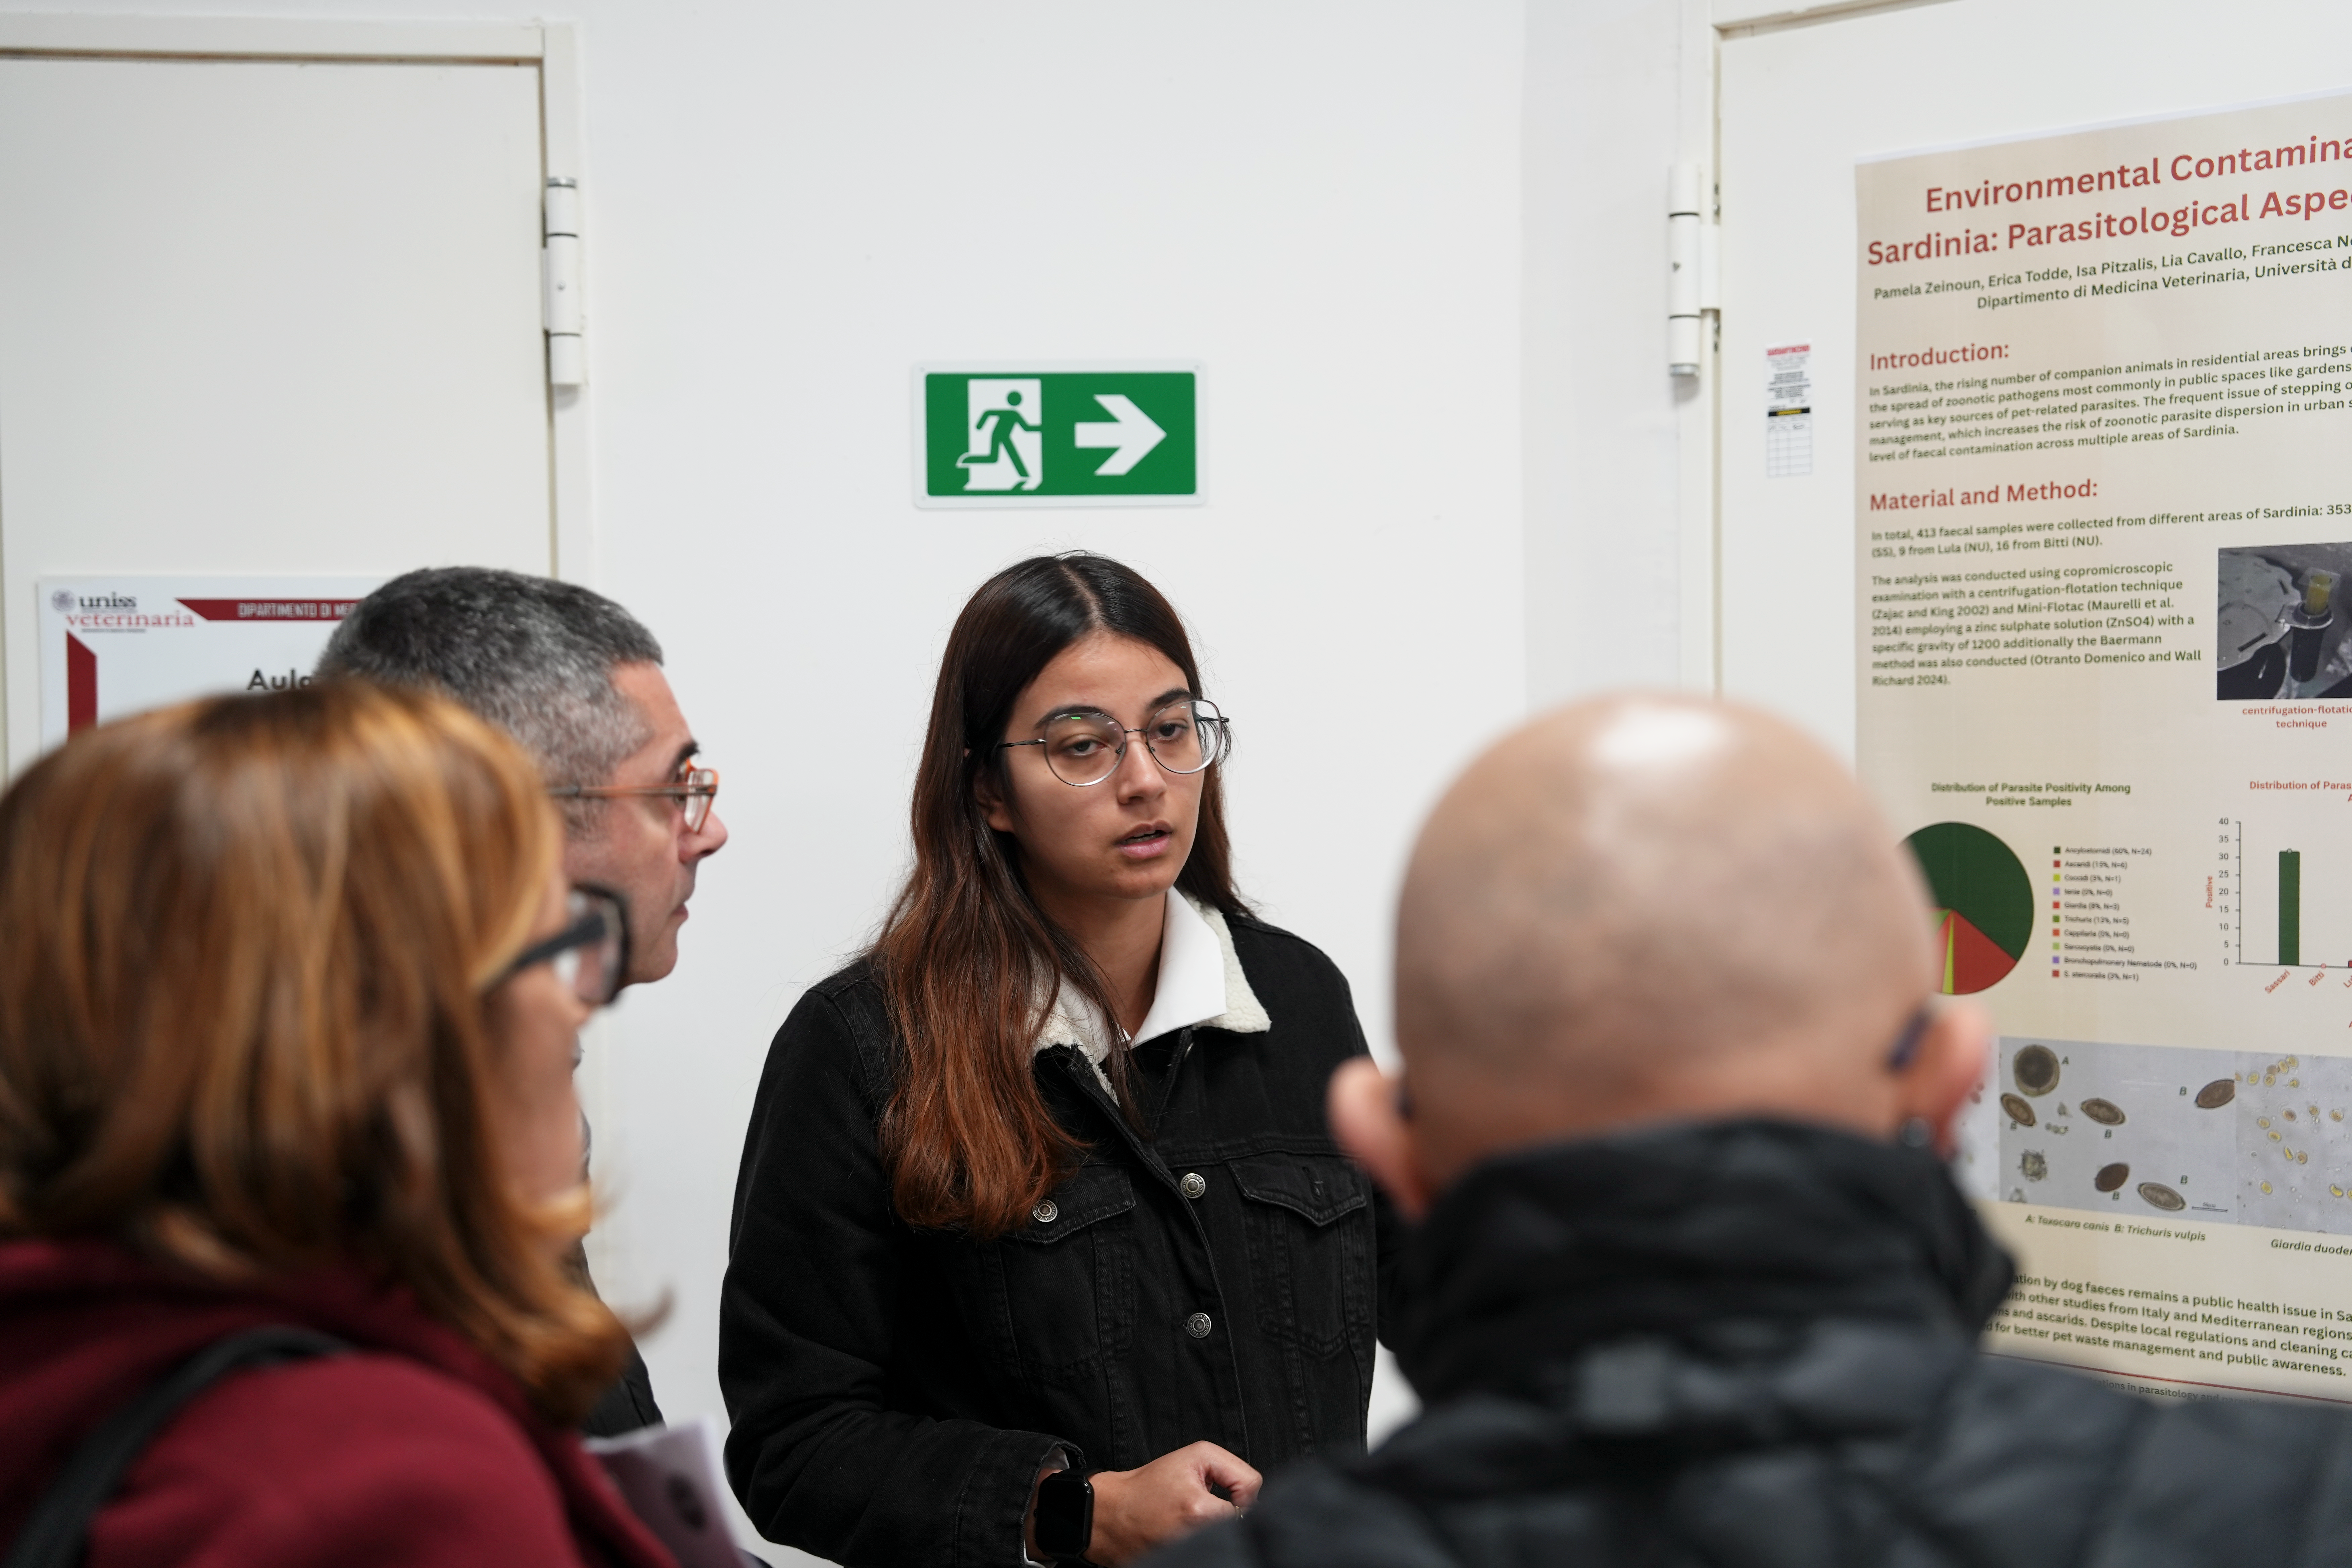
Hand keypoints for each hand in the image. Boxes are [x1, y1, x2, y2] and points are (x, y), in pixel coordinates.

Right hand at [1082, 1442, 1260, 1564]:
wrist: (1111, 1515)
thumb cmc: (1150, 1485)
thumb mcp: (1196, 1455)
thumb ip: (1236, 1471)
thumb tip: (1252, 1498)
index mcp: (1200, 1512)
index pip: (1248, 1507)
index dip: (1239, 1496)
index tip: (1221, 1493)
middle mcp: (1196, 1539)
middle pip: (1240, 1529)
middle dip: (1231, 1516)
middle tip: (1209, 1508)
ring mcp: (1187, 1554)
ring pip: (1226, 1541)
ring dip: (1219, 1531)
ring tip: (1196, 1521)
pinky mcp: (1182, 1561)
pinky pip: (1210, 1551)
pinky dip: (1206, 1543)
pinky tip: (1190, 1535)